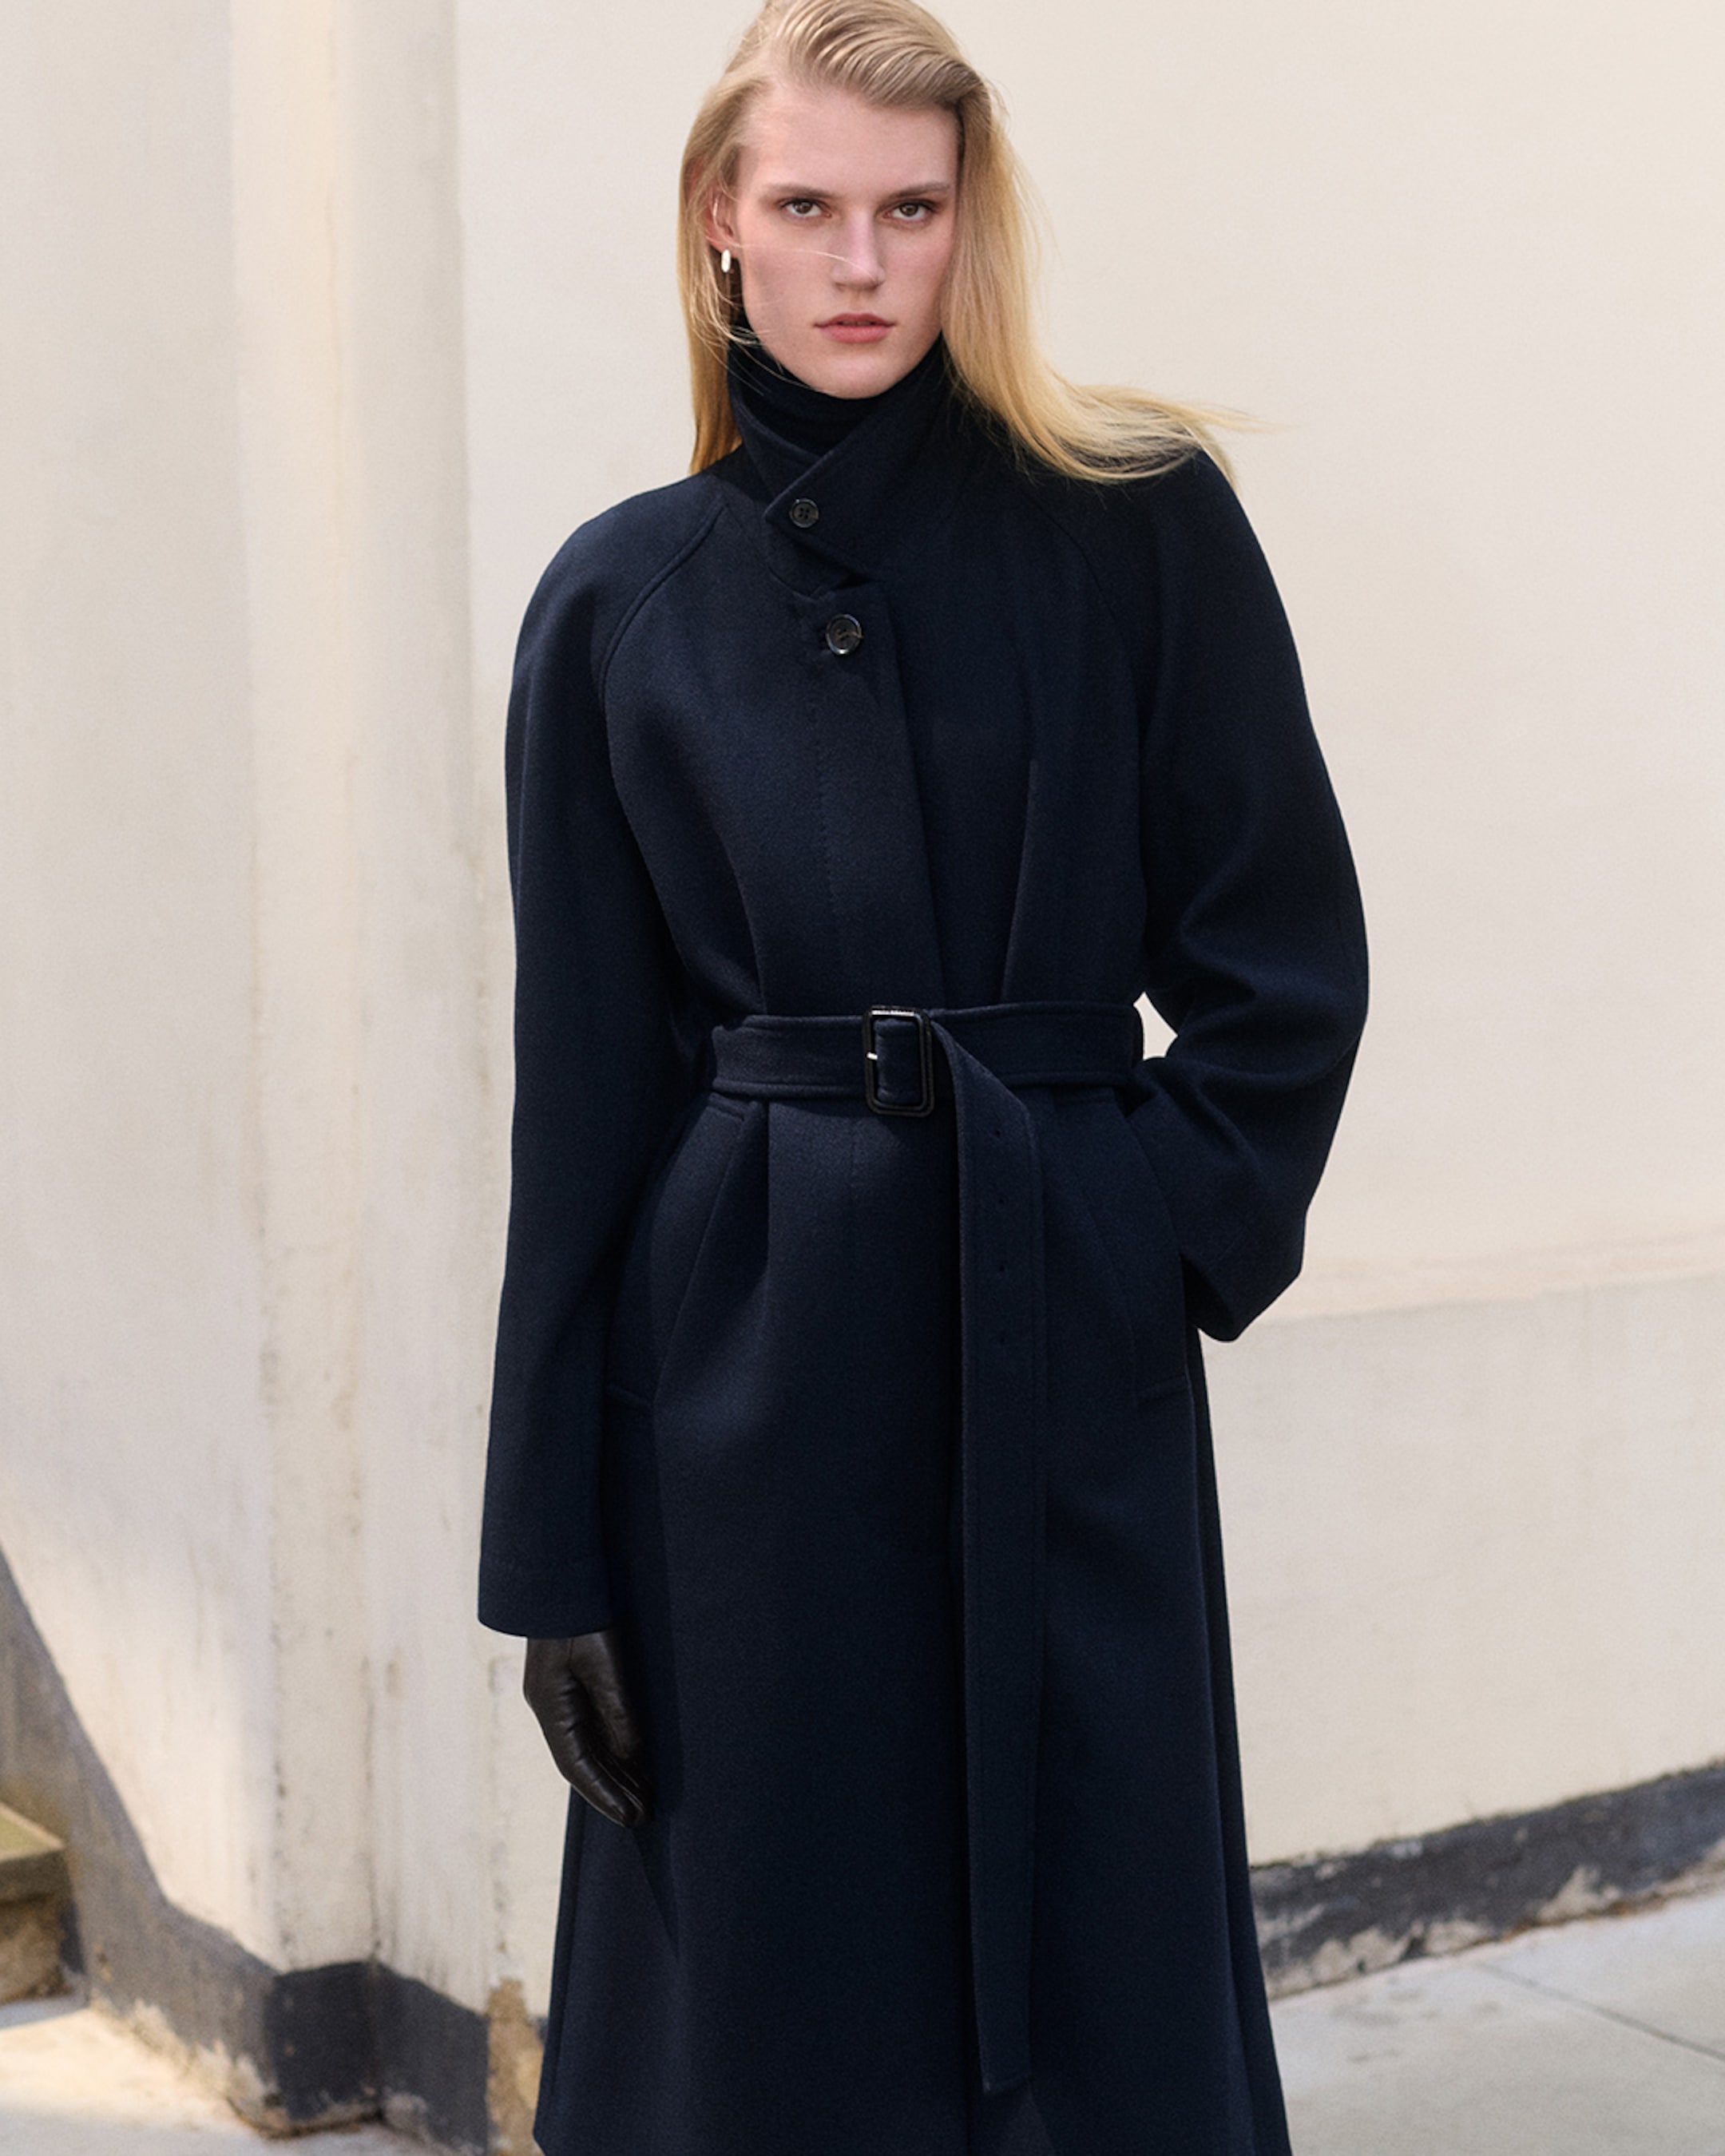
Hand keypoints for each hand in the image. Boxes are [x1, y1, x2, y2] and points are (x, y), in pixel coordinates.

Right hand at [524, 1630, 652, 1828]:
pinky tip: (635, 1764)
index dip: (604, 1795)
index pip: (578, 1766)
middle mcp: (552, 1710)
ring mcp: (560, 1700)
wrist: (561, 1580)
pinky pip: (594, 1730)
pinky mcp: (571, 1689)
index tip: (630, 1818)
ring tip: (645, 1800)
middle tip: (644, 1818)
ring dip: (615, 1775)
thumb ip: (619, 1709)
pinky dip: (613, 1750)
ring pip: (589, 1750)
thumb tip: (632, 1755)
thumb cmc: (582, 1616)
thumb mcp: (604, 1662)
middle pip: (583, 1764)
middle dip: (612, 1792)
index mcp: (551, 1707)